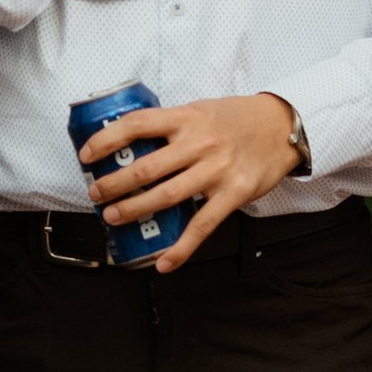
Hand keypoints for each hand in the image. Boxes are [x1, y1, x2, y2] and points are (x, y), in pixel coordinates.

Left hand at [81, 92, 298, 272]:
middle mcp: (201, 142)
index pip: (139, 124)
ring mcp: (217, 169)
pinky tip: (163, 262)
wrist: (284, 125)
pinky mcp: (234, 193)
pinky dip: (181, 248)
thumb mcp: (204, 109)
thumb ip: (174, 125)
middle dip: (114, 184)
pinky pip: (202, 225)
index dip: (108, 139)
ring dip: (135, 210)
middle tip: (96, 194)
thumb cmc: (239, 118)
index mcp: (189, 118)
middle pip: (147, 167)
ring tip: (114, 217)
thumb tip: (133, 144)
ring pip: (167, 196)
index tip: (88, 154)